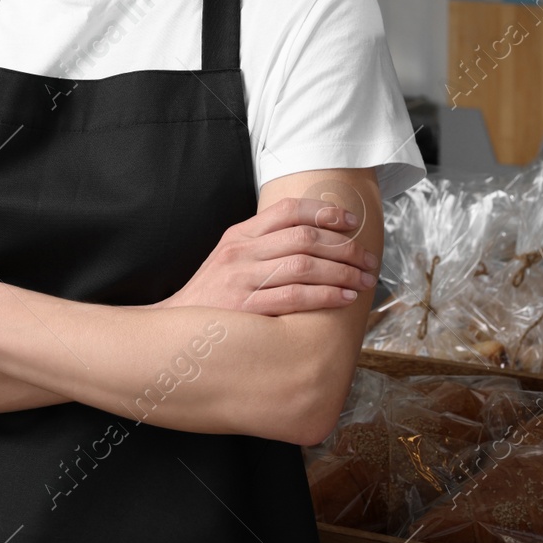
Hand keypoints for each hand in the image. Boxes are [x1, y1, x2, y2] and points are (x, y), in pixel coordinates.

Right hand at [156, 197, 378, 315]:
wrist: (174, 333)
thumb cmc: (211, 298)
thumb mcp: (230, 260)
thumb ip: (262, 245)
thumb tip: (312, 237)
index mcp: (238, 235)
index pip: (287, 210)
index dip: (324, 212)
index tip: (351, 222)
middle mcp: (240, 252)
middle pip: (303, 237)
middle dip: (344, 247)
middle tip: (368, 259)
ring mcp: (241, 279)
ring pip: (304, 265)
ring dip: (341, 271)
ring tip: (363, 280)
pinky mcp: (246, 308)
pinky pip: (295, 297)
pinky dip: (325, 295)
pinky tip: (344, 298)